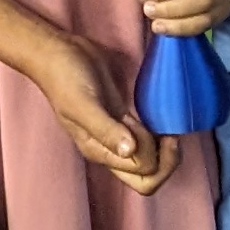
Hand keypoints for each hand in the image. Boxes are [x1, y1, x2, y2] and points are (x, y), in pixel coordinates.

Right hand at [29, 34, 176, 196]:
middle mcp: (110, 149)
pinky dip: (160, 134)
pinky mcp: (123, 118)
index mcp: (100, 152)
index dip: (155, 156)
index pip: (140, 174)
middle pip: (147, 175)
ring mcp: (118, 134)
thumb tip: (130, 151)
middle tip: (170, 135)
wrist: (58, 54)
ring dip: (165, 149)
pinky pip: (147, 137)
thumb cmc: (65, 79)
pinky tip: (163, 119)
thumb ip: (105, 129)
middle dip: (166, 162)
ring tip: (168, 126)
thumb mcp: (83, 104)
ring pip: (150, 159)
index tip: (157, 131)